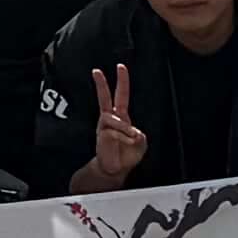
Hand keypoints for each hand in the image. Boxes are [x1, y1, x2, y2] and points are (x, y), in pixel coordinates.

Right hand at [76, 66, 144, 191]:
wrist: (115, 170)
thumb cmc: (126, 155)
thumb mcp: (141, 143)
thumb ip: (139, 134)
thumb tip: (130, 130)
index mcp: (121, 118)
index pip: (120, 96)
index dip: (122, 81)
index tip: (120, 67)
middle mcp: (110, 120)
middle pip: (104, 98)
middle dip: (101, 84)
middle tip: (96, 71)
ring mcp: (104, 127)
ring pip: (114, 119)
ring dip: (125, 129)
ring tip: (130, 138)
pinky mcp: (101, 135)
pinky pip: (114, 132)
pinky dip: (124, 138)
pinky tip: (125, 144)